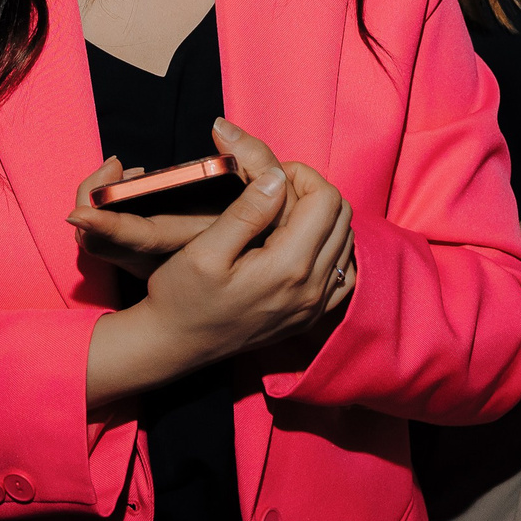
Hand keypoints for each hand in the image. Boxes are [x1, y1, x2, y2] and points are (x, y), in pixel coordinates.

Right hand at [84, 118, 352, 409]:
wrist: (175, 346)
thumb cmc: (181, 298)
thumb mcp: (204, 250)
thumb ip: (246, 211)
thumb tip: (278, 177)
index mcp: (289, 267)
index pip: (326, 199)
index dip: (301, 174)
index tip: (269, 174)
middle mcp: (312, 288)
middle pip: (341, 216)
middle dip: (312, 190)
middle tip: (274, 189)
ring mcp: (314, 306)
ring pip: (345, 241)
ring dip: (321, 216)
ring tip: (282, 213)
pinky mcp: (309, 317)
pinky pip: (342, 273)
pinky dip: (330, 248)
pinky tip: (303, 242)